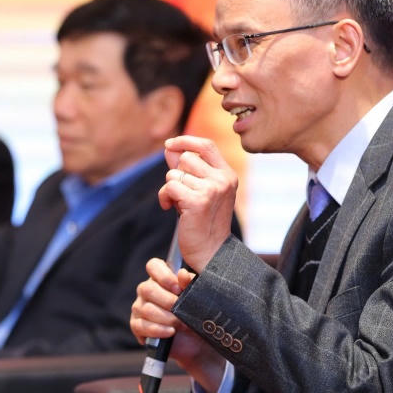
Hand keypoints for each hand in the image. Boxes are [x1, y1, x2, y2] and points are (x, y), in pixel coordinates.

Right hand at [130, 258, 226, 392]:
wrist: (196, 341)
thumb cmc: (195, 314)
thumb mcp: (196, 297)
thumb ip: (189, 284)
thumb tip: (182, 274)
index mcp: (160, 278)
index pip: (153, 266)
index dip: (163, 275)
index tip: (177, 288)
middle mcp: (147, 290)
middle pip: (147, 289)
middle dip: (167, 301)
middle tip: (180, 309)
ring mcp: (139, 308)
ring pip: (145, 309)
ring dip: (166, 318)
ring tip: (181, 324)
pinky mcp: (137, 326)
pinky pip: (141, 326)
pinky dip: (158, 329)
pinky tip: (170, 332)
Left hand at [158, 135, 237, 271]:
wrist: (210, 252)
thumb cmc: (203, 221)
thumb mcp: (199, 190)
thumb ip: (187, 169)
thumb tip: (169, 148)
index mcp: (227, 175)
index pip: (206, 145)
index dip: (186, 140)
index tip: (170, 144)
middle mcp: (223, 179)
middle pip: (186, 158)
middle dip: (175, 174)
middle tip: (180, 193)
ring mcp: (212, 189)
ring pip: (174, 174)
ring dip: (169, 189)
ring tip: (178, 204)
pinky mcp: (197, 201)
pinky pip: (169, 187)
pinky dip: (165, 198)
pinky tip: (171, 209)